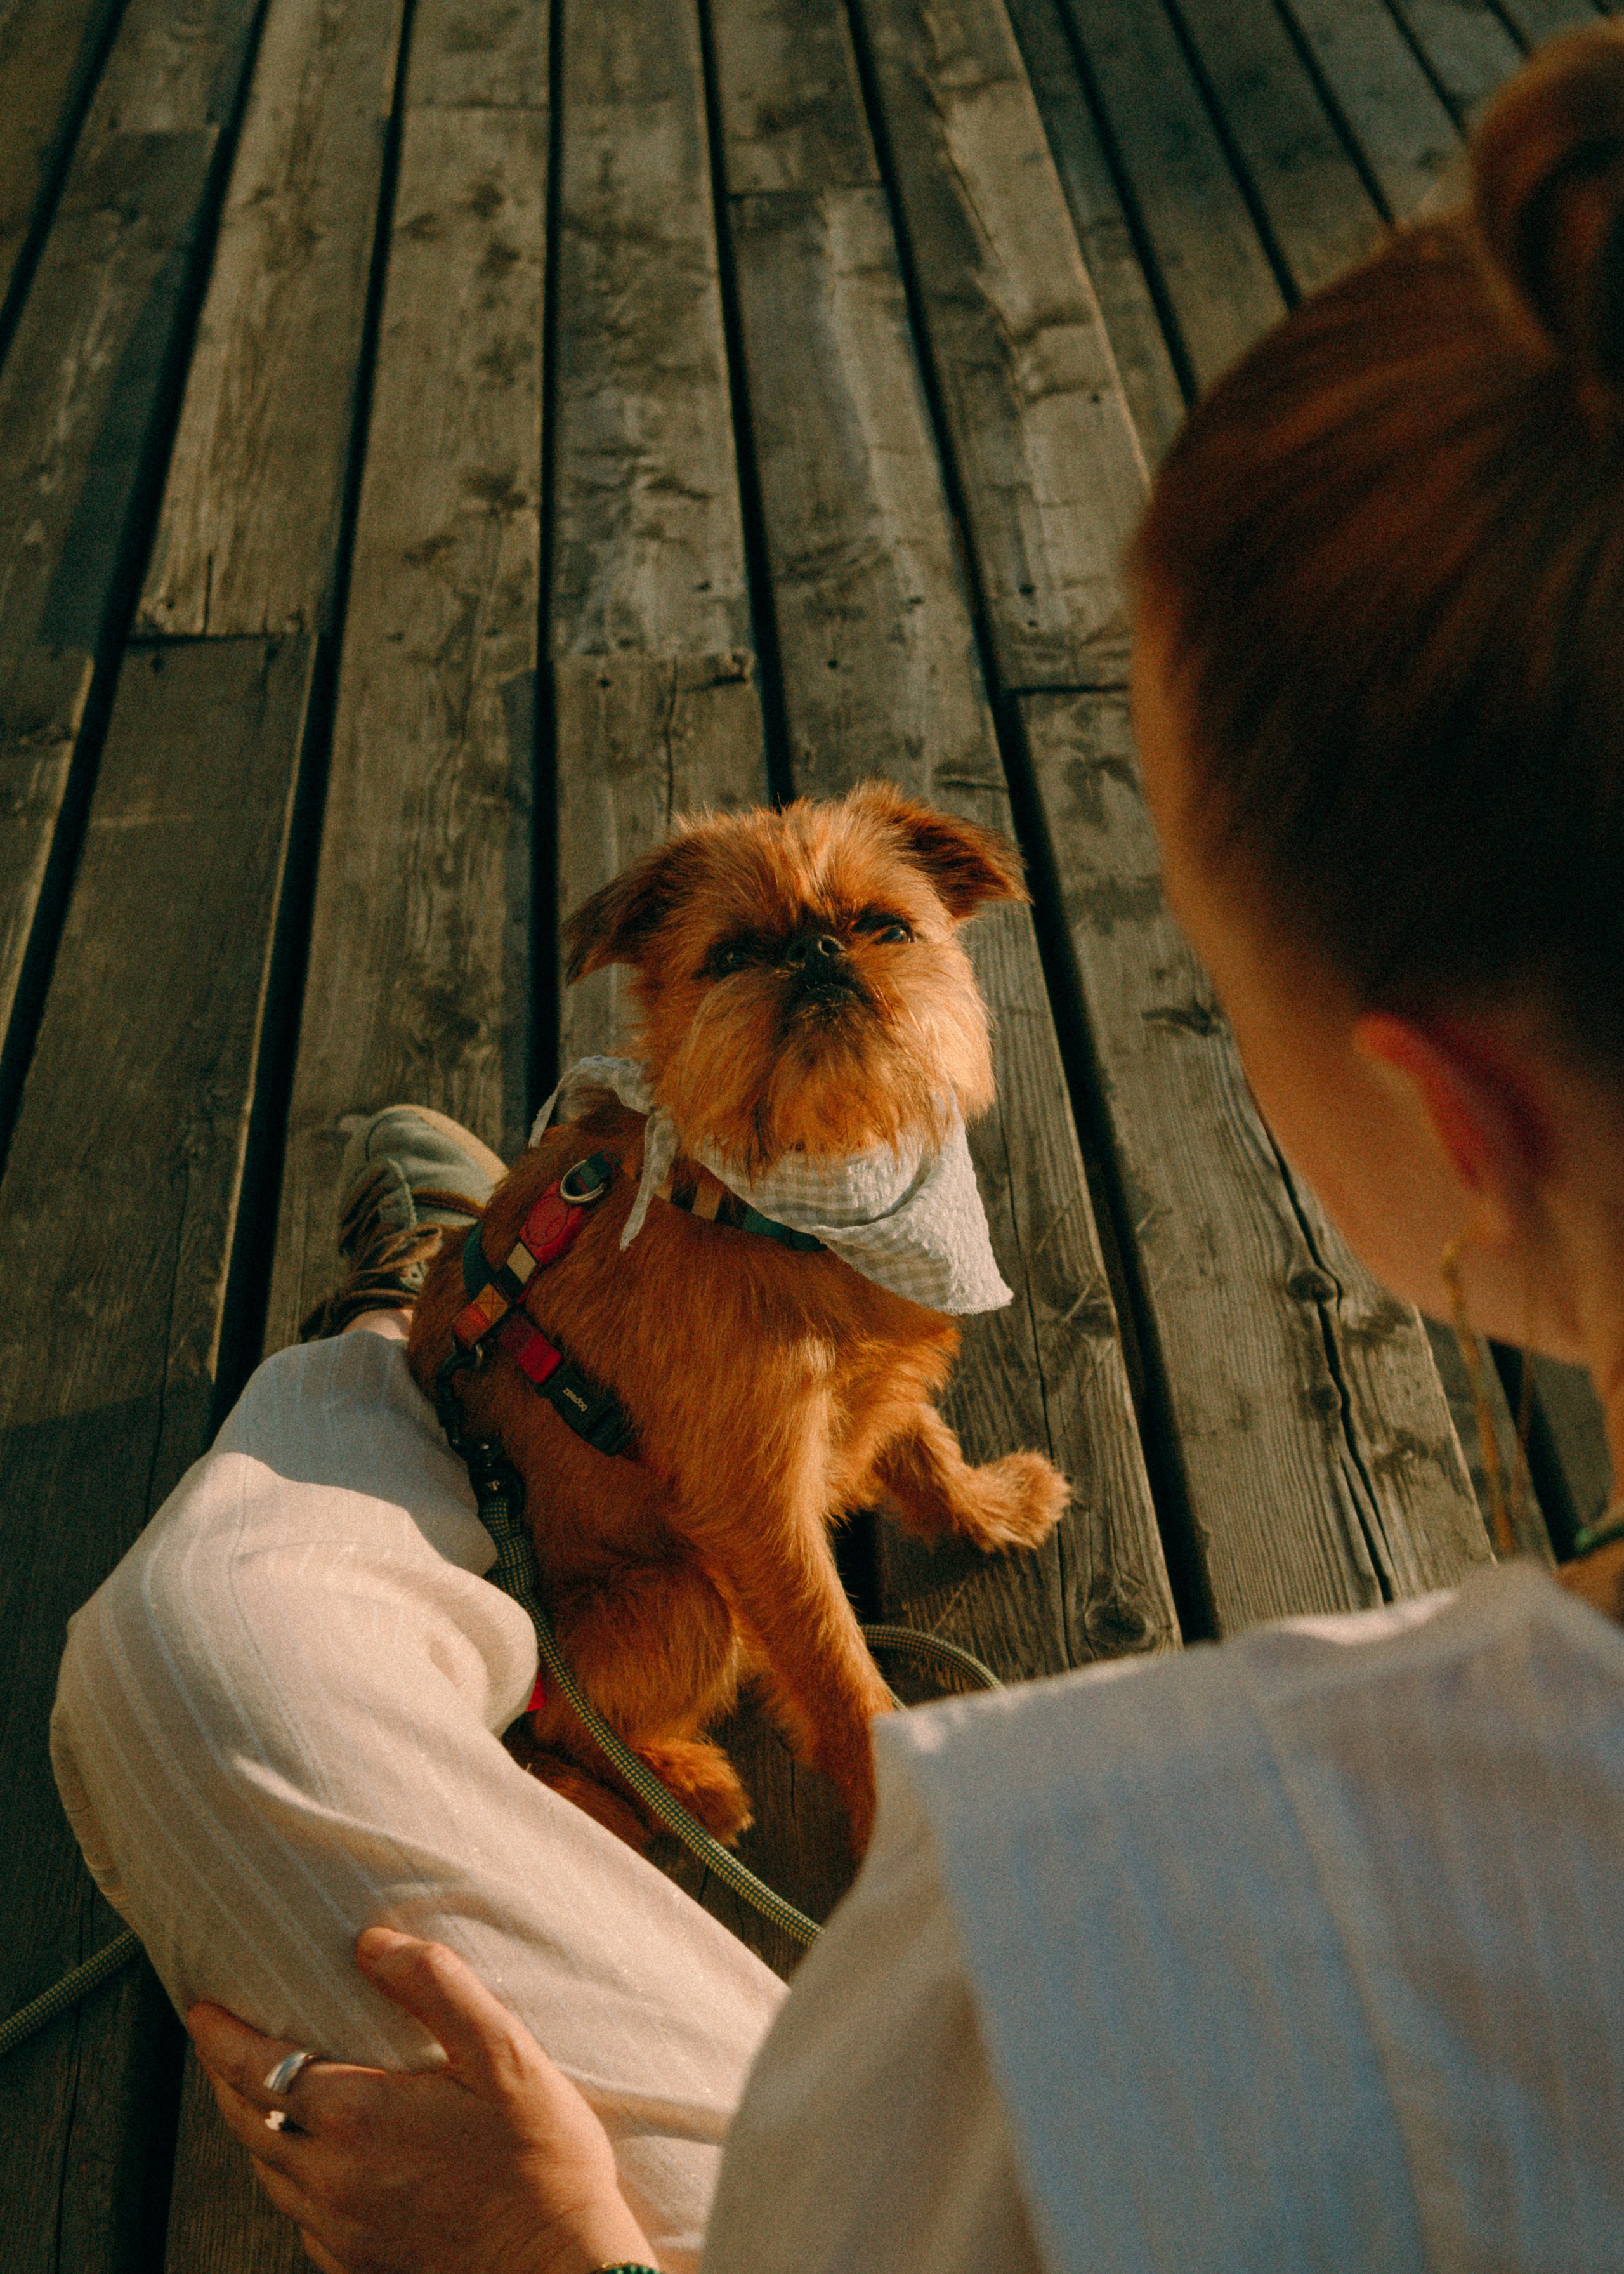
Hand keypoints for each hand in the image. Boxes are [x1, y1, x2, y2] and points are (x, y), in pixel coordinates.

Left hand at [187, 1927, 656, 2273]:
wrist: (559, 2268)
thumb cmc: (539, 2157)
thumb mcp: (502, 2053)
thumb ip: (436, 1987)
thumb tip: (372, 1944)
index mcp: (357, 2117)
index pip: (255, 2070)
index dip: (218, 2037)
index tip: (200, 2009)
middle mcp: (332, 2179)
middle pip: (246, 2122)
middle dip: (225, 2078)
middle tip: (221, 2042)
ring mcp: (342, 2231)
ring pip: (268, 2173)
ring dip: (254, 2126)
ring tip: (263, 2093)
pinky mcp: (360, 2265)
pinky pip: (300, 2216)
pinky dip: (290, 2178)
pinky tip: (317, 2162)